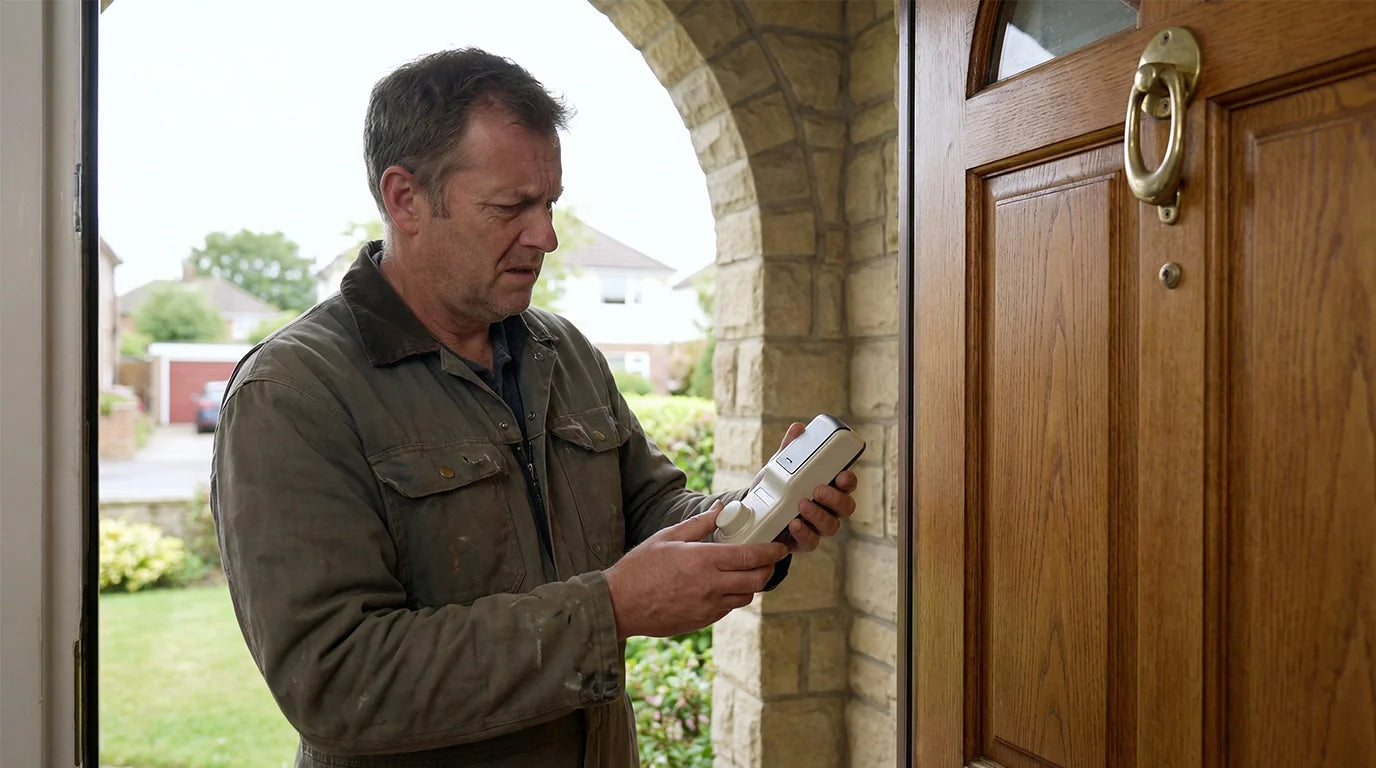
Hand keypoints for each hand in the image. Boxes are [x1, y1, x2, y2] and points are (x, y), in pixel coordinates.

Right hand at [604, 502, 788, 640]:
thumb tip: (720, 510)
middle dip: (768, 569)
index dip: (771, 552)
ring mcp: (707, 607)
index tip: (780, 547)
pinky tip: (721, 586)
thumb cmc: (640, 568)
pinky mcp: (702, 621)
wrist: (619, 604)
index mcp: (703, 560)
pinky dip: (732, 597)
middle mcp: (710, 585)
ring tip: (743, 572)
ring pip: (746, 597)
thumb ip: (699, 523)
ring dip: (751, 585)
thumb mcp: (667, 536)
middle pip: (757, 580)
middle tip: (768, 560)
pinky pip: (728, 609)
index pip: (750, 556)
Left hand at [760, 422, 858, 552]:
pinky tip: (793, 524)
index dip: (849, 480)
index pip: (848, 484)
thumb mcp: (780, 466)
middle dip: (835, 498)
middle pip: (846, 507)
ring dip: (819, 514)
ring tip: (802, 504)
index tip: (842, 475)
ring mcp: (818, 526)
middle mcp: (829, 508)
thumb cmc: (777, 486)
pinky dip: (803, 533)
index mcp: (829, 487)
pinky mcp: (804, 541)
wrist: (755, 512)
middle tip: (819, 489)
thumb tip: (797, 428)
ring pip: (831, 526)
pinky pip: (811, 542)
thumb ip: (790, 449)